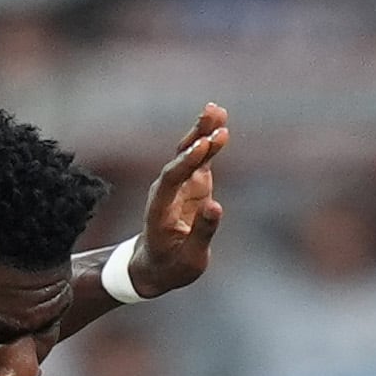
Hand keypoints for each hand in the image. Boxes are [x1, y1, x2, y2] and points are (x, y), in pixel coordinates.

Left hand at [131, 105, 228, 294]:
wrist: (155, 266)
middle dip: (196, 137)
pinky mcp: (191, 186)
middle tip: (211, 115)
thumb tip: (216, 206)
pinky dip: (209, 144)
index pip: (173, 178)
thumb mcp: (190, 258)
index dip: (188, 161)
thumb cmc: (172, 266)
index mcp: (161, 209)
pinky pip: (200, 161)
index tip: (205, 146)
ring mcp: (179, 186)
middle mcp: (166, 191)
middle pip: (179, 157)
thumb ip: (202, 232)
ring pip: (189, 154)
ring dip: (202, 132)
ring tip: (217, 110)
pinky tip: (220, 128)